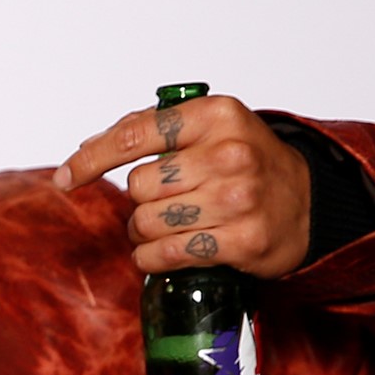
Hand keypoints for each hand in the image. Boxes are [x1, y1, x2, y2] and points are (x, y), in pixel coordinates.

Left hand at [53, 94, 311, 278]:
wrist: (308, 202)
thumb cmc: (246, 162)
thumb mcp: (210, 128)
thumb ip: (151, 129)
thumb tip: (87, 149)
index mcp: (216, 115)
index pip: (135, 134)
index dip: (92, 158)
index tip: (67, 177)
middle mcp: (230, 153)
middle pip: (139, 186)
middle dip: (138, 201)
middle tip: (158, 205)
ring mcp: (239, 198)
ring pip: (148, 223)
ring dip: (143, 233)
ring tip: (164, 229)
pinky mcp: (244, 240)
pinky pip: (168, 255)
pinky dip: (152, 259)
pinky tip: (158, 254)